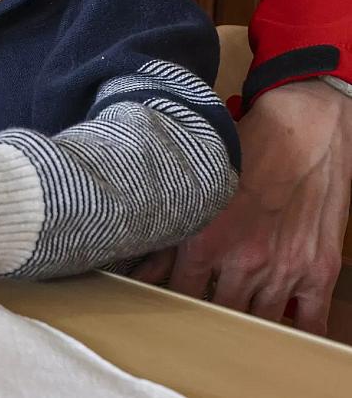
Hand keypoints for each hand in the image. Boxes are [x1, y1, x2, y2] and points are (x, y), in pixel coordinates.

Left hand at [133, 79, 351, 333]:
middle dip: (208, 312)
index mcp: (207, 240)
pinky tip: (282, 328)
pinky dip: (297, 329)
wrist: (307, 130)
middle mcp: (246, 261)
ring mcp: (285, 270)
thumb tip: (140, 266)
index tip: (167, 300)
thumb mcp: (199, 185)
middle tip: (201, 307)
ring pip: (260, 320)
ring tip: (235, 311)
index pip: (181, 293)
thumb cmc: (246, 150)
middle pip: (220, 312)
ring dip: (247, 319)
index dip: (172, 298)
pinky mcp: (319, 270)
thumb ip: (171, 230)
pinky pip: (312, 321)